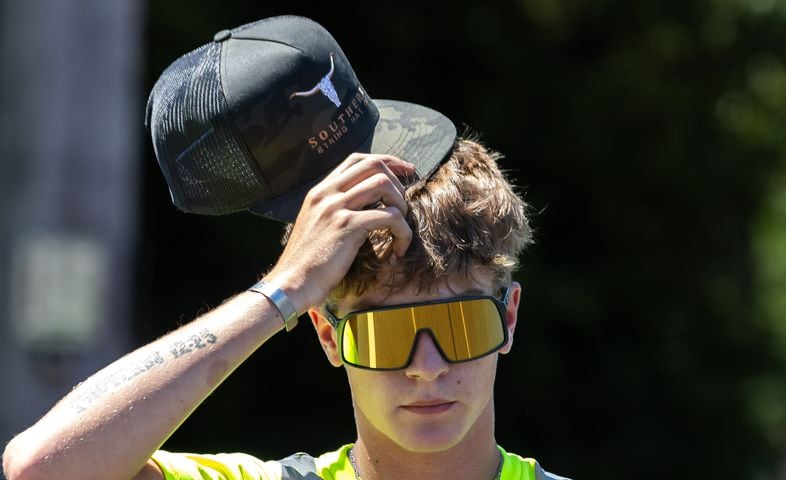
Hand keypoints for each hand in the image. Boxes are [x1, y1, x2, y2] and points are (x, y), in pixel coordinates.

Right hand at [265, 153, 414, 312]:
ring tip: (400, 229)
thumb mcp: (317, 225)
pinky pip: (389, 217)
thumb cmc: (307, 262)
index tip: (405, 172)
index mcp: (320, 191)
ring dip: (402, 206)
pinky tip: (397, 250)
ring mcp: (336, 207)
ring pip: (384, 185)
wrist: (291, 283)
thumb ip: (334, 209)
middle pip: (374, 165)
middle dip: (398, 182)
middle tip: (404, 208)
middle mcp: (327, 193)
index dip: (387, 161)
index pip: (357, 159)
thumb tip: (366, 204)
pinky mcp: (347, 226)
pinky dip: (402, 232)